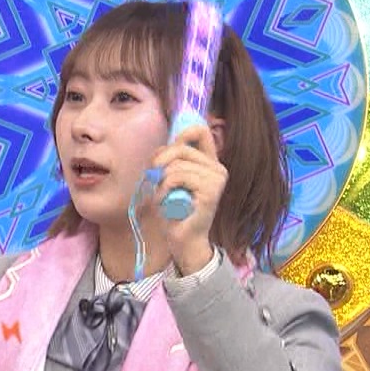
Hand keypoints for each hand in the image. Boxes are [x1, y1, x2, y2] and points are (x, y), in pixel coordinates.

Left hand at [150, 121, 224, 273]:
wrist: (183, 239)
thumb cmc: (174, 209)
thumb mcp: (168, 179)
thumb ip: (169, 160)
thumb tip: (159, 148)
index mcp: (209, 162)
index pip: (199, 131)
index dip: (179, 136)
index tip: (164, 155)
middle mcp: (217, 168)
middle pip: (181, 147)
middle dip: (159, 162)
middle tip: (152, 178)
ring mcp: (217, 179)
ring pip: (177, 165)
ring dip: (160, 182)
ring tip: (161, 196)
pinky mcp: (211, 191)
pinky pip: (177, 178)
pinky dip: (163, 189)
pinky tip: (165, 201)